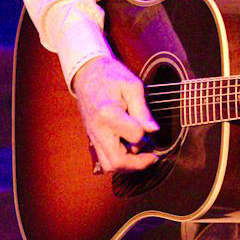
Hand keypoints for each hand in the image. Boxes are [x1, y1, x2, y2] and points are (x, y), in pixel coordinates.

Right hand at [73, 54, 160, 171]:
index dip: (147, 133)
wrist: (87, 74)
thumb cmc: (110, 76)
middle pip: (117, 161)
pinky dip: (120, 160)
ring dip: (129, 164)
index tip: (151, 126)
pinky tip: (130, 149)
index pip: (135, 136)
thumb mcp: (132, 86)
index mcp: (108, 114)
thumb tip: (153, 130)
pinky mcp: (93, 138)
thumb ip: (142, 110)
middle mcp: (98, 130)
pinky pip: (105, 159)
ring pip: (109, 165)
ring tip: (142, 154)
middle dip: (139, 163)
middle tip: (153, 156)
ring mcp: (93, 136)